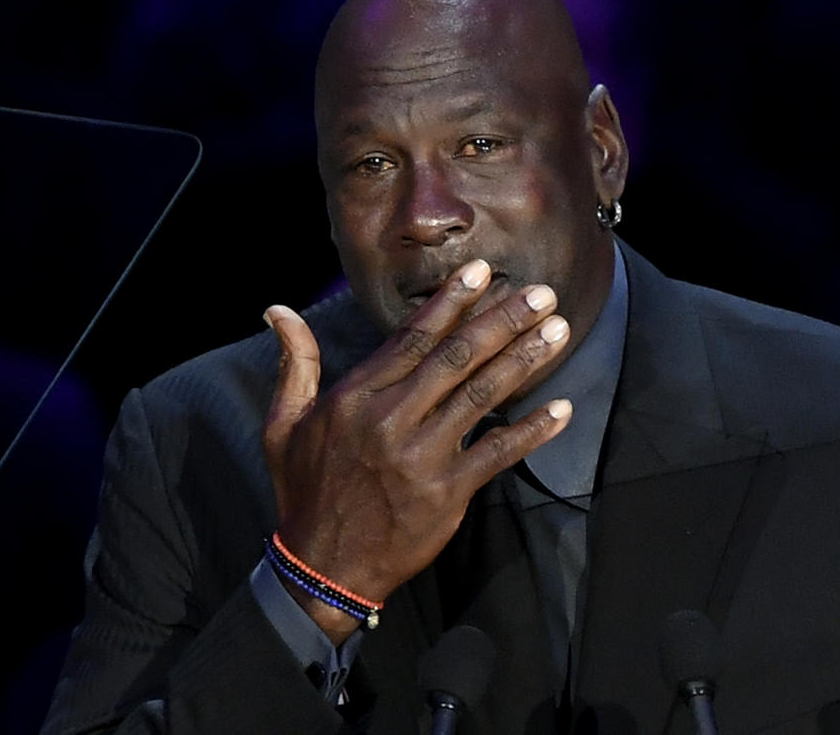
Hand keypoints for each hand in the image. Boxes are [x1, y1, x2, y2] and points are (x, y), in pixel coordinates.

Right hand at [262, 259, 572, 640]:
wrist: (323, 567)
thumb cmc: (305, 491)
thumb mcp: (283, 425)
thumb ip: (295, 364)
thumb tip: (278, 309)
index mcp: (355, 398)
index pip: (411, 338)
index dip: (449, 303)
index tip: (481, 272)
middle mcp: (390, 420)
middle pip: (456, 358)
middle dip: (502, 320)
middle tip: (541, 293)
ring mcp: (421, 457)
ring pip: (481, 396)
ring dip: (524, 360)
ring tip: (558, 330)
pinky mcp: (446, 493)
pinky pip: (496, 454)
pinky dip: (531, 431)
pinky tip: (561, 410)